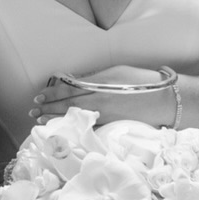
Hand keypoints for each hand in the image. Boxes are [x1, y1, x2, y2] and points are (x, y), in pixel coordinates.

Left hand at [32, 64, 175, 128]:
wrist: (165, 100)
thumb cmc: (143, 81)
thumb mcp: (117, 73)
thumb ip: (95, 78)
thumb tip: (75, 81)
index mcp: (99, 86)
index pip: (69, 90)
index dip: (52, 94)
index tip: (38, 96)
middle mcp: (99, 101)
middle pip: (67, 105)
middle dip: (48, 108)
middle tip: (33, 111)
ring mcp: (104, 115)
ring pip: (74, 116)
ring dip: (56, 118)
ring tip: (40, 120)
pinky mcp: (111, 124)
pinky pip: (86, 124)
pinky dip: (72, 125)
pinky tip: (64, 127)